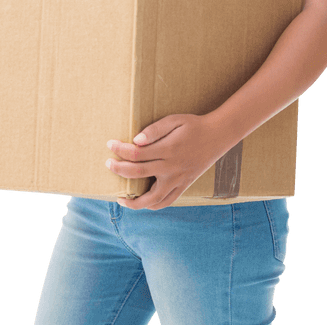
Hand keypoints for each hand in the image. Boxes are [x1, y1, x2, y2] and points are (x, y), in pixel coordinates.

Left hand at [106, 113, 236, 210]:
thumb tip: (136, 141)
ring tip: (121, 198)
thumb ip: (154, 130)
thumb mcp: (175, 120)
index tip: (110, 144)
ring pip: (152, 198)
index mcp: (169, 149)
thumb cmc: (194, 126)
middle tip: (108, 164)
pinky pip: (167, 201)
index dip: (120, 149)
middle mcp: (172, 168)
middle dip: (118, 169)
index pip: (137, 153)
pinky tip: (143, 203)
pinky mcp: (184, 185)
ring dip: (133, 201)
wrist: (218, 135)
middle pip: (138, 174)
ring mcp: (178, 180)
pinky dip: (153, 206)